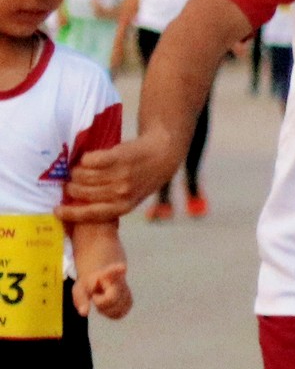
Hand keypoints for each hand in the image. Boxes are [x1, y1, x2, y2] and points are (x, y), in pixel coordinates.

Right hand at [60, 132, 181, 224]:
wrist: (163, 154)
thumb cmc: (142, 178)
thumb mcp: (130, 197)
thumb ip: (109, 203)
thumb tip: (77, 207)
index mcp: (124, 206)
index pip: (91, 214)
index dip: (71, 213)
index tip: (57, 210)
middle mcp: (121, 193)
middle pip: (81, 192)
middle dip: (71, 187)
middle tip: (71, 182)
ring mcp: (120, 175)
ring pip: (82, 176)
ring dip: (77, 172)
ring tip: (80, 169)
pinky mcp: (118, 157)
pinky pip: (89, 160)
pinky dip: (86, 159)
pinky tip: (90, 158)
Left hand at [80, 261, 130, 320]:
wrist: (102, 279)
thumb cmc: (89, 284)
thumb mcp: (79, 289)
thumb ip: (81, 300)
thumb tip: (84, 313)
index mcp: (107, 274)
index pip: (113, 271)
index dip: (118, 269)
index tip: (122, 267)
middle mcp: (121, 281)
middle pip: (111, 299)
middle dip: (100, 302)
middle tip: (95, 296)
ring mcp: (127, 292)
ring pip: (115, 309)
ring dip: (104, 309)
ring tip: (101, 300)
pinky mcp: (129, 302)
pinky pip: (118, 314)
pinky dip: (110, 313)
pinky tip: (107, 306)